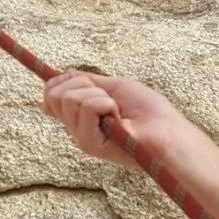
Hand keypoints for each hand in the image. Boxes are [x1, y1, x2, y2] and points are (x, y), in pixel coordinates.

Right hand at [42, 72, 205, 171]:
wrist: (168, 131)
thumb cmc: (149, 111)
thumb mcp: (113, 87)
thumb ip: (86, 82)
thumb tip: (62, 74)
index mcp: (80, 117)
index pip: (49, 96)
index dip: (61, 81)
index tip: (89, 82)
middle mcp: (76, 129)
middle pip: (54, 94)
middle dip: (83, 84)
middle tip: (109, 99)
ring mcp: (80, 137)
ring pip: (69, 98)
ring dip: (100, 96)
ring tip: (117, 111)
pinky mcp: (89, 144)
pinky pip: (87, 107)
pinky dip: (107, 104)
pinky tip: (119, 119)